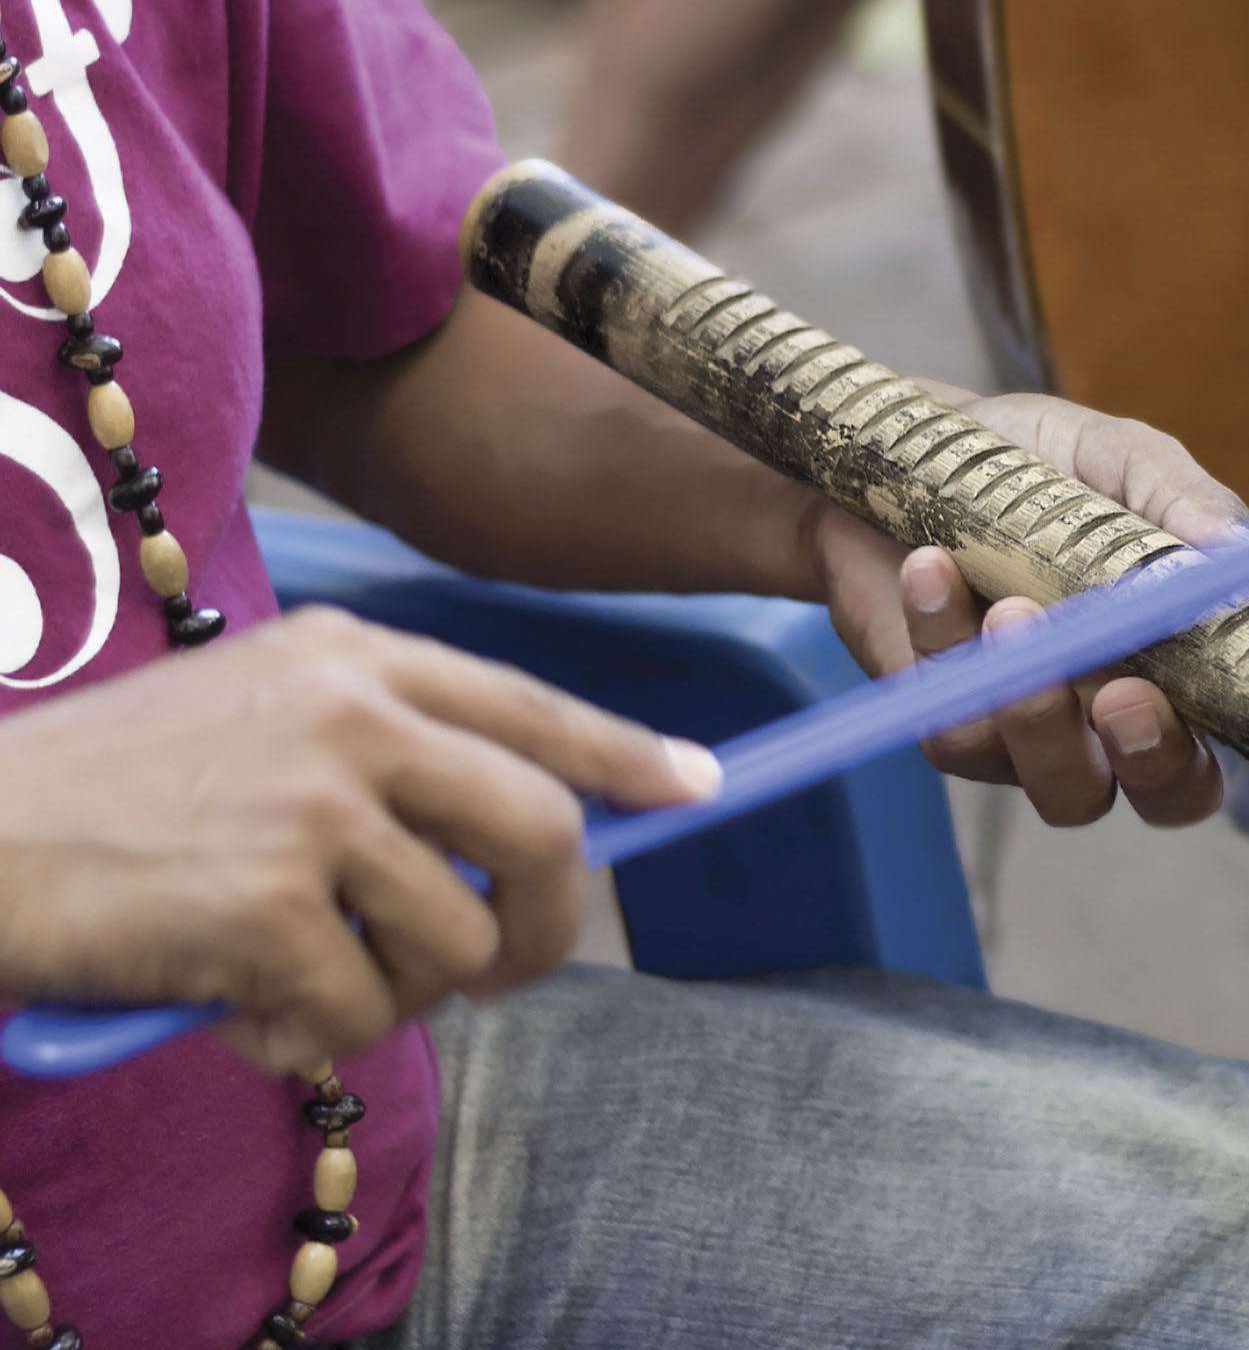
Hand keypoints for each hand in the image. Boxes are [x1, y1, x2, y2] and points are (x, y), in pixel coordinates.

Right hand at [0, 608, 718, 1071]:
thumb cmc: (107, 791)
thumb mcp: (256, 712)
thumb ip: (384, 751)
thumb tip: (530, 828)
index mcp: (353, 657)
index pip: (532, 708)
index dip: (625, 759)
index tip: (693, 789)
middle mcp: (348, 717)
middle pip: (543, 830)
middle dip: (551, 922)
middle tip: (507, 971)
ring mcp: (311, 809)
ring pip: (460, 941)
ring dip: (395, 995)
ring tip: (302, 984)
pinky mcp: (266, 909)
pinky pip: (358, 1012)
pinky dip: (304, 1039)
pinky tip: (233, 1013)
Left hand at [808, 386, 1247, 829]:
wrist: (907, 445)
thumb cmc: (1037, 463)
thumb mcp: (1119, 459)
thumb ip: (1181, 501)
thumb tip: (1246, 553)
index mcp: (1171, 672)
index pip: (1200, 763)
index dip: (1189, 755)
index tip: (1161, 692)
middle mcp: (1099, 721)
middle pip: (1143, 797)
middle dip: (1138, 759)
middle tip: (1115, 693)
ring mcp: (1016, 727)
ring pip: (1041, 780)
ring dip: (1031, 707)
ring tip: (1014, 610)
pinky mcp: (937, 709)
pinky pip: (947, 716)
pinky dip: (943, 640)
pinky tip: (932, 566)